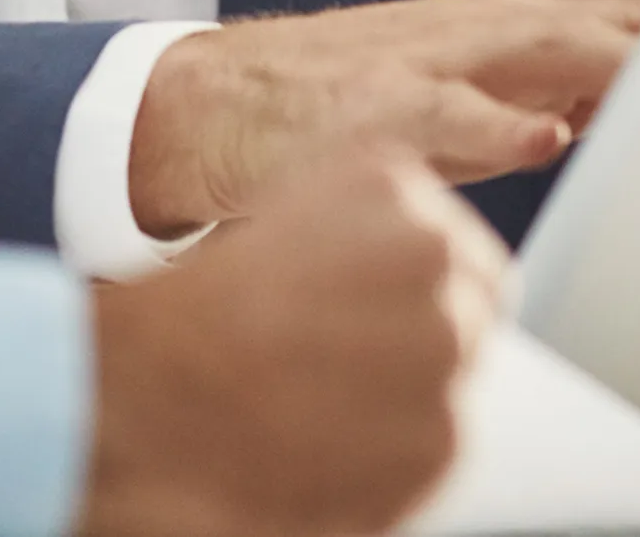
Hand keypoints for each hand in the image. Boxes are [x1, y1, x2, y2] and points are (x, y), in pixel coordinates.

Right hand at [82, 147, 507, 536]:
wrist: (169, 388)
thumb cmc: (209, 305)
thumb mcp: (286, 214)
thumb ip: (362, 226)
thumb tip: (396, 263)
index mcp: (398, 189)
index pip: (462, 249)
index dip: (423, 289)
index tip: (386, 310)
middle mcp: (438, 256)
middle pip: (471, 310)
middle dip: (424, 335)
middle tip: (351, 358)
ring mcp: (448, 346)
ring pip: (454, 379)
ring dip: (409, 393)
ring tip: (327, 398)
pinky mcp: (442, 433)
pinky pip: (436, 443)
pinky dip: (396, 450)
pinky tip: (332, 436)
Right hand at [129, 0, 639, 234]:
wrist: (213, 105)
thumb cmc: (341, 108)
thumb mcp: (458, 94)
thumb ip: (539, 93)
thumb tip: (628, 103)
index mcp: (491, 32)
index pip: (604, 10)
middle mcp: (465, 32)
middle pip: (586, 14)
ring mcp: (418, 65)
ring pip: (529, 46)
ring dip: (606, 54)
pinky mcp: (369, 112)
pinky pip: (439, 116)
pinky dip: (493, 124)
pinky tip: (542, 136)